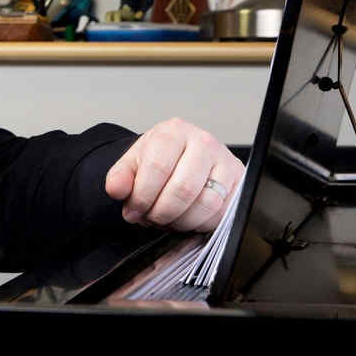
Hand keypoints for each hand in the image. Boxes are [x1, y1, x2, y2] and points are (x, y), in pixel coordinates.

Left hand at [104, 118, 242, 232]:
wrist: (184, 157)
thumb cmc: (160, 160)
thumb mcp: (134, 163)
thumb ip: (121, 176)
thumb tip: (116, 189)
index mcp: (173, 132)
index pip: (157, 167)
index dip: (142, 196)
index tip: (133, 211)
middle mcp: (203, 142)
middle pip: (182, 189)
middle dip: (161, 212)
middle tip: (150, 218)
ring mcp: (225, 160)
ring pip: (204, 204)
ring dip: (181, 221)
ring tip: (167, 219)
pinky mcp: (239, 181)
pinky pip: (220, 212)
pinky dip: (200, 223)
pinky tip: (187, 218)